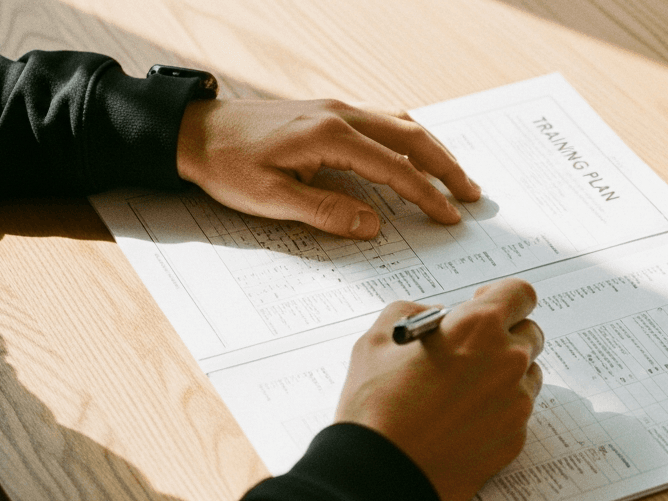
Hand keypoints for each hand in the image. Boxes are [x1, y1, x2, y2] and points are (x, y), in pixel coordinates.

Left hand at [176, 99, 481, 238]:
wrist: (195, 131)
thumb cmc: (227, 165)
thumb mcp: (271, 200)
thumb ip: (325, 212)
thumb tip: (372, 224)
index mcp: (328, 136)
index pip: (393, 168)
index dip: (426, 195)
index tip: (449, 217)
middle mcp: (339, 114)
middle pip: (410, 136)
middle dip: (445, 166)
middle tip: (471, 194)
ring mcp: (334, 108)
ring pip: (399, 123)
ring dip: (431, 149)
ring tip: (453, 176)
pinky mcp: (326, 111)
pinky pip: (382, 120)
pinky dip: (409, 138)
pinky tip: (414, 154)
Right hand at [335, 279, 544, 500]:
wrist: (380, 475)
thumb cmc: (376, 408)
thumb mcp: (377, 340)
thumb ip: (410, 312)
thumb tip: (432, 316)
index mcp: (479, 327)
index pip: (520, 294)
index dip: (502, 297)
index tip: (485, 305)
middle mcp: (508, 361)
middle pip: (530, 334)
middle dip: (505, 336)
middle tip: (470, 351)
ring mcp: (516, 403)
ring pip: (528, 375)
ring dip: (505, 374)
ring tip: (463, 391)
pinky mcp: (515, 438)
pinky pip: (517, 412)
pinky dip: (498, 410)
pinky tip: (463, 421)